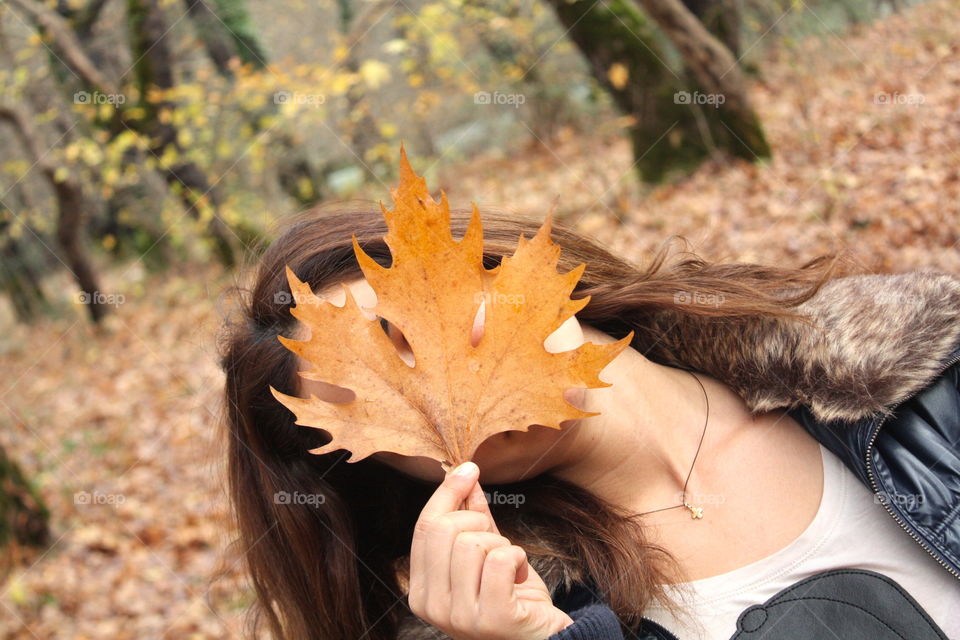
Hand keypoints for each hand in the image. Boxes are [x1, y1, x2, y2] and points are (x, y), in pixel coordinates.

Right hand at [408, 461, 574, 639]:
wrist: (542, 638)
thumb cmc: (512, 598)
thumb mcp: (486, 553)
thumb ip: (472, 518)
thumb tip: (463, 474)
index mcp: (421, 591)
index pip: (425, 527)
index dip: (447, 492)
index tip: (468, 469)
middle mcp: (433, 607)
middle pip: (445, 529)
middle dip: (478, 522)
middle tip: (496, 543)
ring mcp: (460, 617)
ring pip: (473, 543)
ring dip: (501, 545)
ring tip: (508, 567)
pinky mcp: (492, 619)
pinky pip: (500, 559)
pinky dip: (518, 558)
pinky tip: (518, 579)